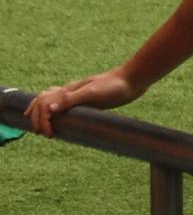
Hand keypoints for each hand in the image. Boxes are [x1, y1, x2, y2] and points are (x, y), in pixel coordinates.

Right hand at [25, 67, 142, 135]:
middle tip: (40, 133)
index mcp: (69, 90)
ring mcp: (79, 95)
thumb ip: (72, 99)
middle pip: (44, 100)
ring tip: (39, 124)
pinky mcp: (88, 99)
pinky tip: (60, 116)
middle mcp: (70, 91)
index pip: (44, 104)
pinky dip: (57, 109)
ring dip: (42, 111)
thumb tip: (50, 108)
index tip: (49, 135)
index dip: (41, 120)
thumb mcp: (93, 93)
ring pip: (53, 100)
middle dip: (37, 116)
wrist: (133, 79)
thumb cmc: (114, 86)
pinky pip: (66, 104)